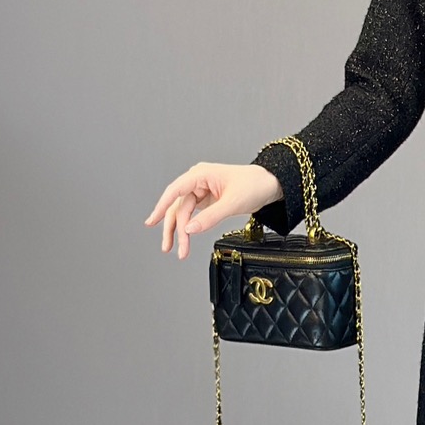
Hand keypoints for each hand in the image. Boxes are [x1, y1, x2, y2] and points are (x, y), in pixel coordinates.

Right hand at [144, 162, 282, 261]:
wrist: (272, 185)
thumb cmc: (255, 185)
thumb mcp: (233, 203)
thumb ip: (210, 217)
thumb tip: (190, 230)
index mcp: (201, 174)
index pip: (175, 190)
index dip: (162, 207)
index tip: (152, 221)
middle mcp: (197, 181)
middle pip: (179, 206)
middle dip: (174, 229)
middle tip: (170, 248)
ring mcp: (201, 191)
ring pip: (184, 213)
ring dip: (181, 232)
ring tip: (178, 251)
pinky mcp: (207, 201)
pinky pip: (193, 215)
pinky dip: (190, 228)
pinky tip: (186, 239)